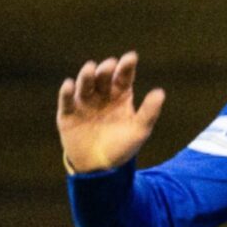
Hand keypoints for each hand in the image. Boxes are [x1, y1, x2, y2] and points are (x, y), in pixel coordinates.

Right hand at [57, 51, 165, 173]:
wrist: (100, 168)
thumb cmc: (122, 147)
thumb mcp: (139, 130)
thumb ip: (149, 112)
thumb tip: (160, 92)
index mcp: (120, 96)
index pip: (123, 76)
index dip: (126, 66)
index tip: (131, 57)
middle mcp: (101, 95)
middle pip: (103, 77)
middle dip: (106, 69)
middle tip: (110, 65)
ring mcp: (83, 103)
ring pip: (85, 84)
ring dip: (87, 76)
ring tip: (91, 68)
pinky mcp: (67, 113)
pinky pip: (66, 101)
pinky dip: (67, 92)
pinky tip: (70, 85)